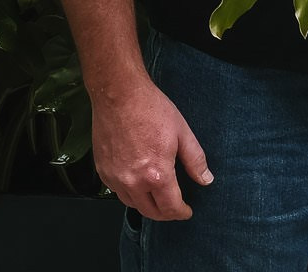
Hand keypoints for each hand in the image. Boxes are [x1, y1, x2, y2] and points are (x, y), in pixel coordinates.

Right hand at [93, 77, 213, 219]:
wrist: (119, 94)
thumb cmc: (150, 109)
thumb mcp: (182, 132)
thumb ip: (195, 160)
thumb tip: (205, 179)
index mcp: (156, 174)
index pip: (170, 208)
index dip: (181, 213)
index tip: (186, 211)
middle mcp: (133, 181)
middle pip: (150, 212)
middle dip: (165, 213)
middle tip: (174, 208)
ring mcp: (115, 177)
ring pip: (132, 204)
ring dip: (146, 204)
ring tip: (156, 197)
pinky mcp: (102, 170)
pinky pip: (116, 191)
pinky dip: (129, 192)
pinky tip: (137, 183)